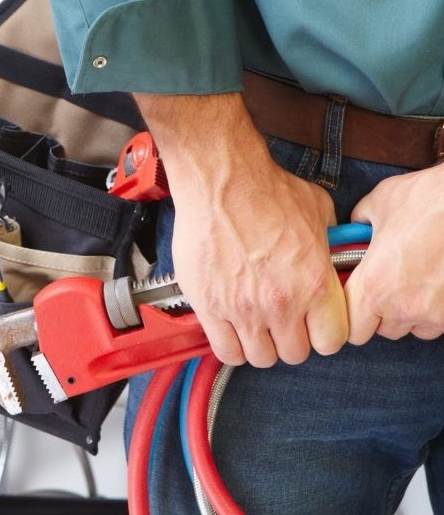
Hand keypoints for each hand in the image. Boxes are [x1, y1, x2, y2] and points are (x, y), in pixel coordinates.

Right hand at [135, 92, 347, 366]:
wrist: (220, 180)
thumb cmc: (264, 189)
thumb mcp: (317, 211)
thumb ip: (327, 242)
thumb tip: (328, 251)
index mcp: (314, 284)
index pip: (330, 341)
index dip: (323, 334)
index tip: (314, 325)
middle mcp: (281, 303)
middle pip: (294, 354)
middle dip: (290, 340)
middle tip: (281, 322)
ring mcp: (243, 309)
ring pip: (259, 358)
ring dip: (260, 345)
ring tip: (254, 325)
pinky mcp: (209, 306)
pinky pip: (225, 350)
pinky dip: (231, 345)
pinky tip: (230, 327)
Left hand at [346, 163, 443, 342]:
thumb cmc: (426, 199)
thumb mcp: (377, 204)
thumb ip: (358, 224)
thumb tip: (354, 228)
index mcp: (372, 287)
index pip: (352, 330)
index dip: (352, 316)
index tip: (356, 300)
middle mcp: (400, 307)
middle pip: (382, 330)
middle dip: (381, 313)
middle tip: (386, 285)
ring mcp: (433, 313)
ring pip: (413, 328)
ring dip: (410, 313)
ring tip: (413, 282)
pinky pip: (439, 322)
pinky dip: (435, 309)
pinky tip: (434, 283)